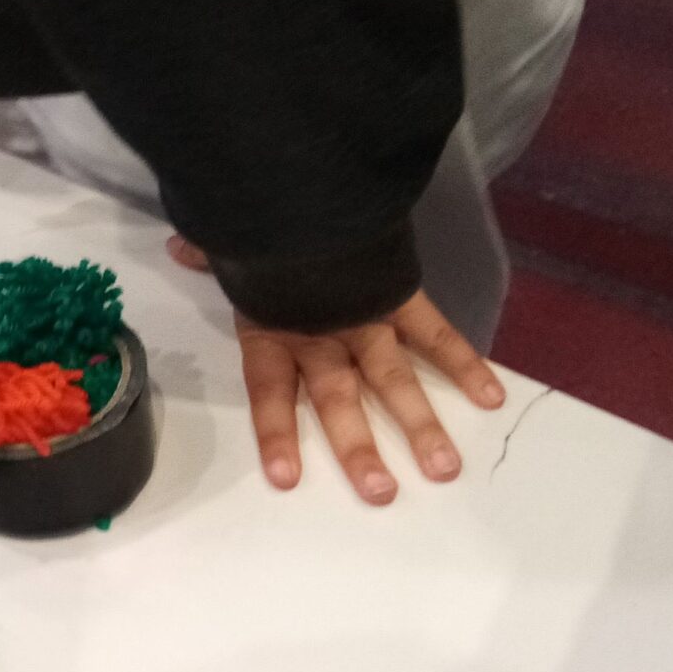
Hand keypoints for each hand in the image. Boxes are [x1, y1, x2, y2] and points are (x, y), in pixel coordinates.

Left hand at [168, 236, 505, 503]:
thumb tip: (180, 249)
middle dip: (359, 448)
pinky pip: (437, 334)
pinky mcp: (402, 296)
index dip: (277, 435)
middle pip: (338, 400)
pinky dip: (465, 363)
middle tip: (381, 494)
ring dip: (421, 425)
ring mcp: (366, 319)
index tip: (287, 478)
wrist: (306, 177)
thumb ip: (211, 256)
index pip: (270, 394)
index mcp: (271, 329)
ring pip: (394, 380)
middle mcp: (321, 335)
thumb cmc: (263, 218)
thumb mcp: (230, 242)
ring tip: (444, 469)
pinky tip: (492, 398)